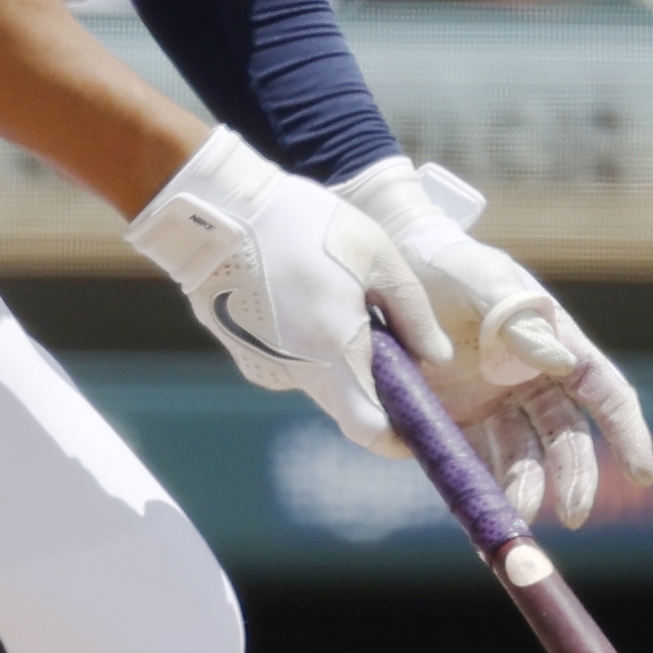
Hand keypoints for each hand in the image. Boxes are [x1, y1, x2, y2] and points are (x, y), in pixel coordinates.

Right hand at [125, 128, 443, 452]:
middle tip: (398, 352)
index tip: (418, 431)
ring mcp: (264, 367)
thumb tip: (436, 358)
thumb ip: (413, 311)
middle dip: (377, 391)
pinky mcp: (245, 355)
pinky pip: (293, 366)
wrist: (216, 212)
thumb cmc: (303, 224)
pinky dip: (313, 350)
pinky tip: (311, 301)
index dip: (397, 440)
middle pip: (348, 406)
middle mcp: (295, 371)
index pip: (369, 427)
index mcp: (333, 349)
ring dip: (344, 363)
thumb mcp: (376, 254)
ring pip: (321, 384)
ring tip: (349, 304)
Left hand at [339, 160, 650, 526]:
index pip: (605, 393)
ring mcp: (495, 405)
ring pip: (523, 459)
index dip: (627, 433)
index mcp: (556, 345)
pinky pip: (476, 463)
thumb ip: (520, 321)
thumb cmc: (450, 264)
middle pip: (567, 439)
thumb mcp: (483, 279)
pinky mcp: (457, 422)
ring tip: (517, 516)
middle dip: (575, 477)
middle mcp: (533, 382)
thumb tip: (561, 362)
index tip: (640, 475)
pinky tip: (485, 516)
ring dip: (526, 490)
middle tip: (574, 515)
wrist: (389, 272)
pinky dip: (483, 492)